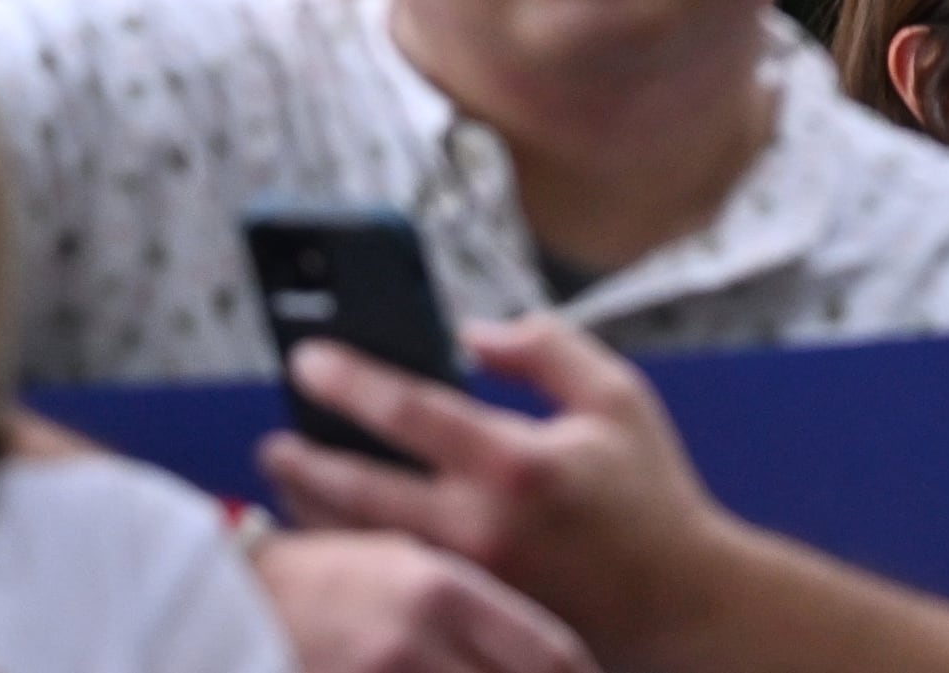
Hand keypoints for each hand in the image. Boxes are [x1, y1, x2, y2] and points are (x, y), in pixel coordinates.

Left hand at [262, 319, 727, 657]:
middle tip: (272, 440)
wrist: (677, 604)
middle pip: (359, 489)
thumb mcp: (616, 397)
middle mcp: (478, 525)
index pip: (408, 409)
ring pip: (361, 544)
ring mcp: (465, 579)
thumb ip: (546, 348)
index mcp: (514, 461)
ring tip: (287, 482)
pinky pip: (388, 579)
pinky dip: (353, 555)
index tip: (308, 358)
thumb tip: (472, 335)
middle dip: (303, 461)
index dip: (350, 379)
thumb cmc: (650, 496)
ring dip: (313, 512)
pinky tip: (333, 533)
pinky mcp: (465, 613)